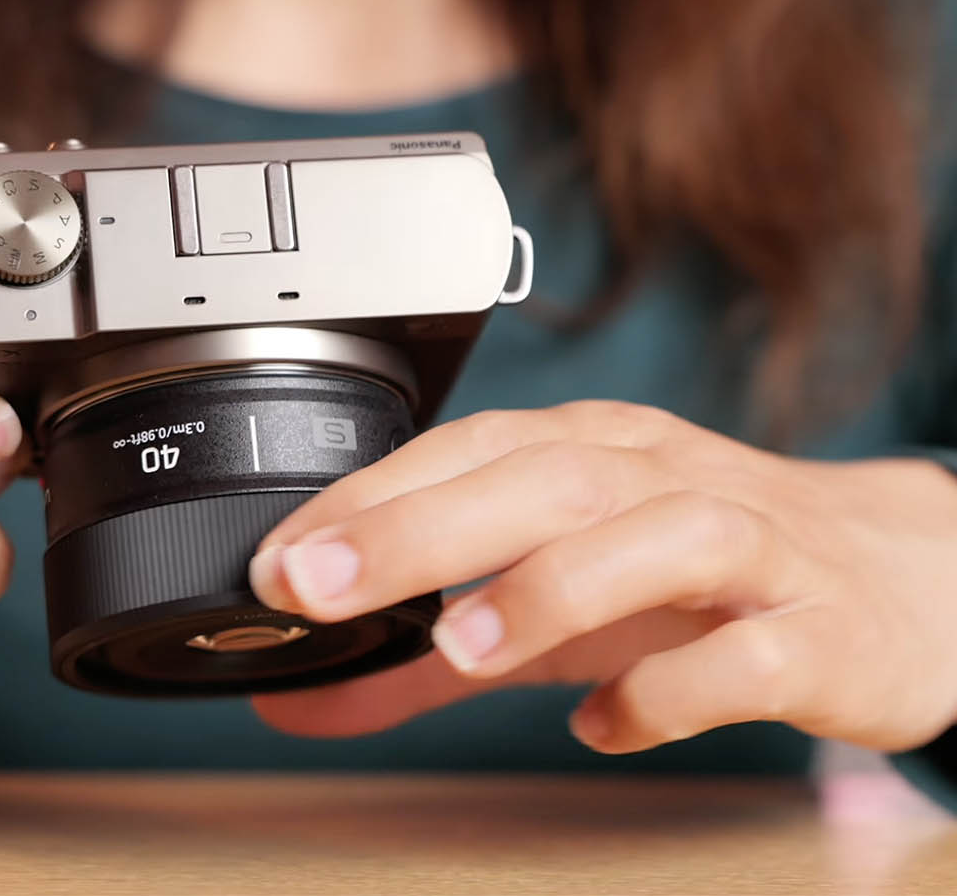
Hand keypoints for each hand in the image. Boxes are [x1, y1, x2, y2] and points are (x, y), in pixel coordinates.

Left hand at [248, 401, 956, 753]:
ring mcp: (755, 551)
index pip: (472, 447)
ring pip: (658, 538)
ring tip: (461, 647)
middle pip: (548, 478)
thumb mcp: (552, 604)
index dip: (372, 495)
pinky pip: (751, 655)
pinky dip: (673, 690)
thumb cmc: (702, 576)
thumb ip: (422, 658)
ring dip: (551, 587)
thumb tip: (298, 698)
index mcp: (599, 454)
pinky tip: (605, 724)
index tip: (278, 560)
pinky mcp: (822, 633)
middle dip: (422, 526)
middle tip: (317, 584)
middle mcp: (669, 481)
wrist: (903, 580)